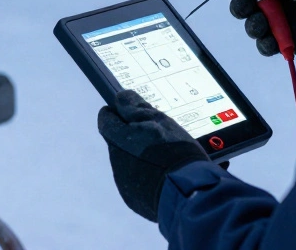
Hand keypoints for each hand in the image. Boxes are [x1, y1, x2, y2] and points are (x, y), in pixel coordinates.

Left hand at [97, 90, 209, 221]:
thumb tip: (119, 98)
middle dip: (133, 137)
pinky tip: (164, 175)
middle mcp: (116, 160)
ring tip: (165, 159)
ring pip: (127, 162)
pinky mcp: (132, 198)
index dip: (119, 113)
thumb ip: (135, 108)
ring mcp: (123, 181)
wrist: (189, 192)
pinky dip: (145, 176)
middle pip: (118, 142)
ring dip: (140, 158)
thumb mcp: (160, 121)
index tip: (130, 112)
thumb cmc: (176, 153)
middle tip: (158, 137)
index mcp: (119, 138)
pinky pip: (135, 181)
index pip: (106, 119)